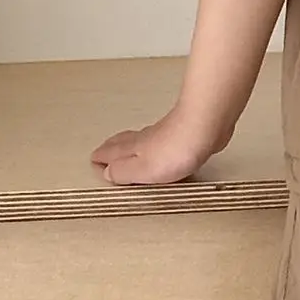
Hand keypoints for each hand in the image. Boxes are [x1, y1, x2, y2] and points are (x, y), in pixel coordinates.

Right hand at [91, 106, 229, 186]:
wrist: (205, 126)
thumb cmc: (176, 148)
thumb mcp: (141, 170)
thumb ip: (122, 173)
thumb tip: (107, 173)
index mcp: (131, 148)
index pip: (108, 153)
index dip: (100, 159)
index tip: (94, 162)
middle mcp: (144, 139)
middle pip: (121, 142)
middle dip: (111, 148)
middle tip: (104, 152)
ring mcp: (162, 134)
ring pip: (139, 139)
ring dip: (130, 145)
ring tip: (126, 149)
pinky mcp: (182, 134)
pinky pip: (161, 139)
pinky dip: (153, 143)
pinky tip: (161, 146)